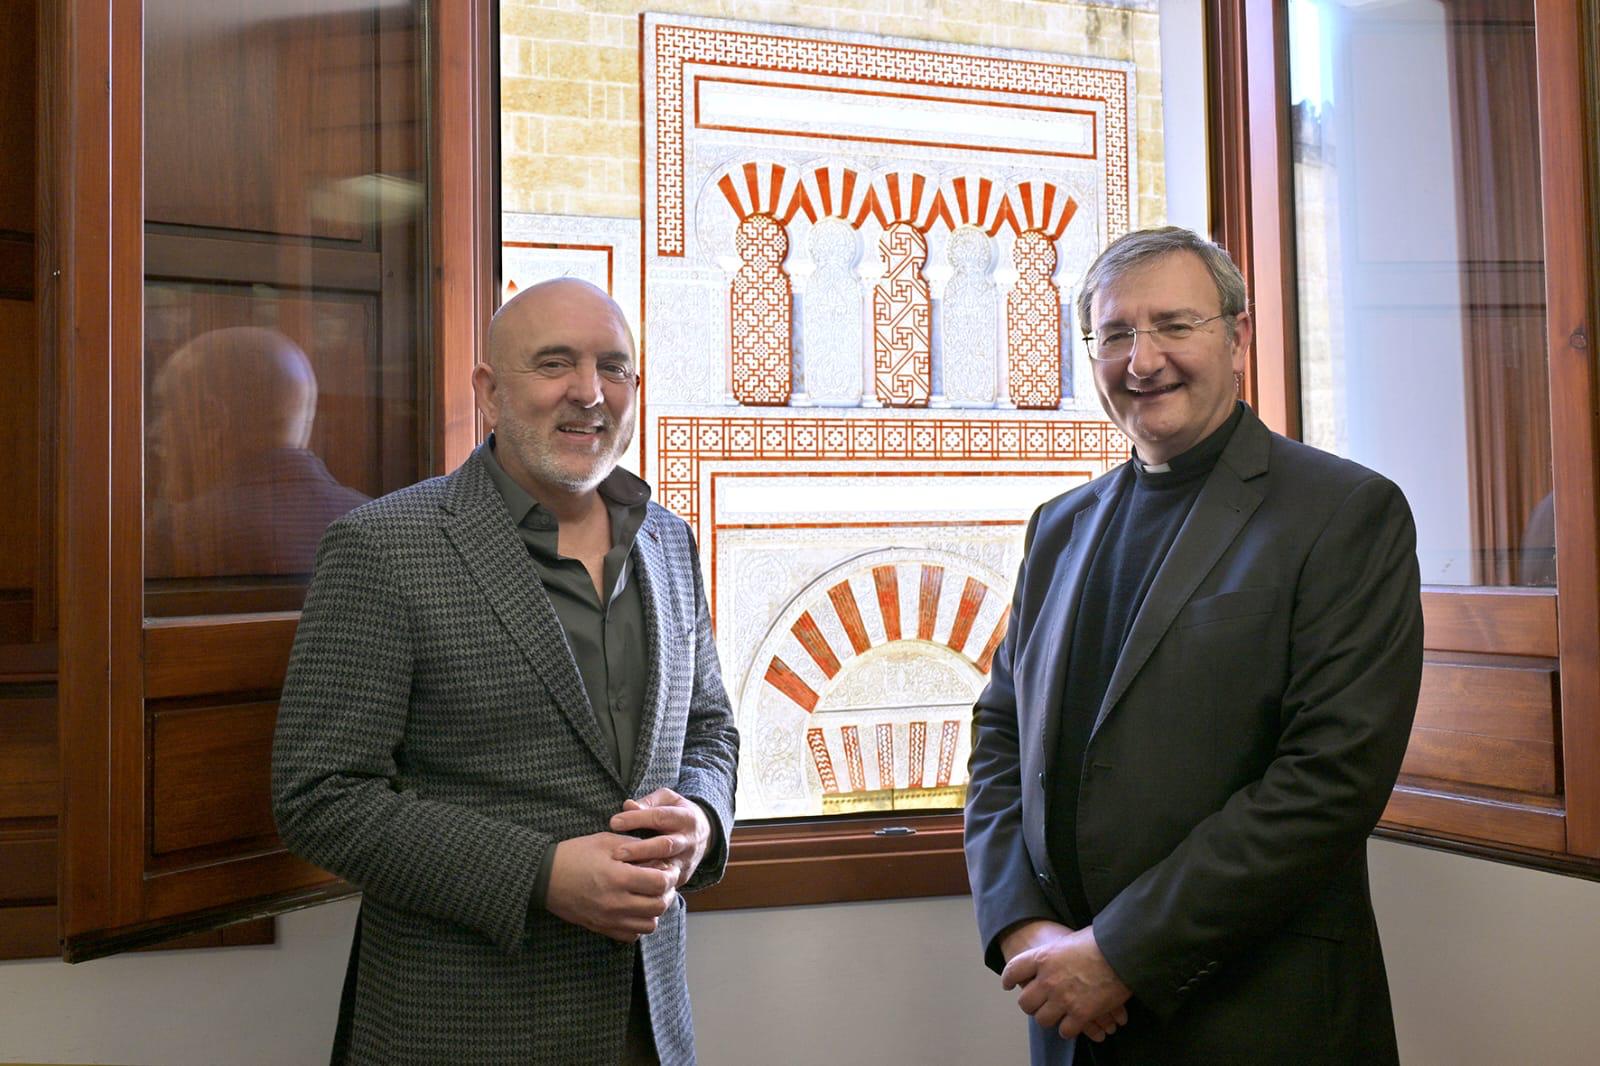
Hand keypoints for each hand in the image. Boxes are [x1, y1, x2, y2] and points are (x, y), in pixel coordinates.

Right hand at [545, 831, 677, 942]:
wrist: (545, 876)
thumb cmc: (575, 854)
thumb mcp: (606, 841)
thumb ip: (635, 847)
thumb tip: (658, 855)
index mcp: (619, 878)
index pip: (660, 883)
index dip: (669, 874)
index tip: (666, 867)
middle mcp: (616, 903)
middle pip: (659, 906)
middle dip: (666, 892)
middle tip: (661, 881)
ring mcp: (609, 919)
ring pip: (649, 925)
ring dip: (655, 910)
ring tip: (648, 895)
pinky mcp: (601, 928)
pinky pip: (631, 936)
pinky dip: (638, 924)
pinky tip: (634, 909)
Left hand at [609, 788, 710, 887]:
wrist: (703, 834)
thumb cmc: (676, 812)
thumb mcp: (667, 800)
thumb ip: (648, 802)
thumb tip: (629, 806)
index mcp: (686, 818)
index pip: (660, 817)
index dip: (636, 819)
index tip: (614, 822)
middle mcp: (689, 840)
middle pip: (665, 846)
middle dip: (640, 850)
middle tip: (617, 852)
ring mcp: (687, 860)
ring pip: (666, 868)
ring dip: (643, 869)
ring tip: (621, 869)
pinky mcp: (682, 876)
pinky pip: (665, 883)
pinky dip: (648, 884)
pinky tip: (630, 882)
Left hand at [1001, 924, 1131, 1041]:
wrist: (1122, 952)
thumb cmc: (1100, 941)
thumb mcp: (1069, 940)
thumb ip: (1056, 953)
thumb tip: (1057, 956)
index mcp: (1043, 957)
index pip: (1013, 970)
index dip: (1007, 978)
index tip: (1007, 984)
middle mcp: (1048, 980)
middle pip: (1024, 1002)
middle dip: (1030, 1005)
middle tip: (1037, 1005)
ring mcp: (1063, 998)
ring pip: (1042, 1020)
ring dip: (1049, 1018)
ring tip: (1056, 1016)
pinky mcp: (1081, 1014)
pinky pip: (1065, 1031)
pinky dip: (1069, 1029)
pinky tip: (1073, 1024)